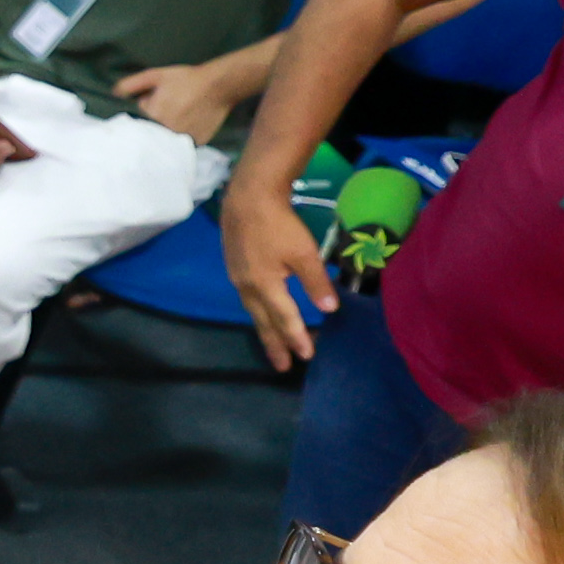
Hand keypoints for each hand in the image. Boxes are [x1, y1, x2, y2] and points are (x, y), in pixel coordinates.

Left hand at [115, 52, 256, 145]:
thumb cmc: (185, 78)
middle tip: (173, 107)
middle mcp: (167, 131)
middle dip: (158, 120)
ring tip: (182, 114)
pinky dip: (183, 136)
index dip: (149, 108)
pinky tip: (191, 123)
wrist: (218, 85)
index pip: (141, 118)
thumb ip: (132, 84)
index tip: (159, 101)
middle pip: (153, 130)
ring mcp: (182, 139)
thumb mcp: (155, 75)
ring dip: (169, 129)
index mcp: (154, 115)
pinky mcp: (196, 143)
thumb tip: (114, 94)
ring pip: (168, 137)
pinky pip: (183, 143)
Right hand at [218, 180, 336, 370]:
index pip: (284, 319)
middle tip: (282, 366)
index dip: (296, 338)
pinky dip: (257, 312)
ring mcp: (238, 277)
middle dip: (274, 344)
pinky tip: (261, 310)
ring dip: (265, 330)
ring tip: (272, 344)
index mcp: (265, 286)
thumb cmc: (278, 224)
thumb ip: (316, 282)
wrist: (247, 197)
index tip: (306, 357)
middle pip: (263, 322)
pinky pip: (247, 299)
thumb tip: (329, 310)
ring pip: (253, 311)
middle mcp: (248, 287)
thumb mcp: (304, 253)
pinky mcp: (234, 266)